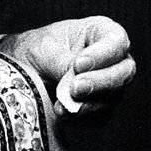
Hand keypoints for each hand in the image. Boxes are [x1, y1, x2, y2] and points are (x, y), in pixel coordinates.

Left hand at [0, 16, 135, 118]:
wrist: (26, 70)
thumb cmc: (39, 50)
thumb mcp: (45, 49)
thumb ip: (63, 63)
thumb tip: (76, 82)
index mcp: (101, 33)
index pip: (117, 42)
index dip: (102, 55)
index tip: (78, 64)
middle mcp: (112, 60)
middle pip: (124, 73)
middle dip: (99, 83)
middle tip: (75, 89)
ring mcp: (109, 85)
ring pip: (113, 98)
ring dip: (88, 104)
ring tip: (61, 104)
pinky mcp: (100, 107)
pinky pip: (100, 117)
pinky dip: (81, 118)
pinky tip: (63, 113)